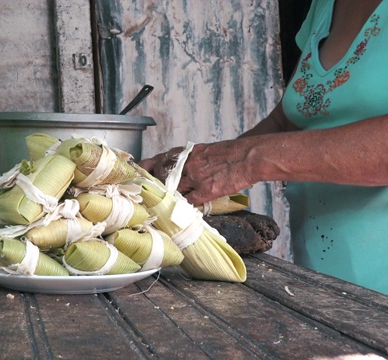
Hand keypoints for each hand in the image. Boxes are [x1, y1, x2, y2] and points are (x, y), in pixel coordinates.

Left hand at [140, 140, 255, 205]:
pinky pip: (188, 202)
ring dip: (164, 198)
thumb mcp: (206, 150)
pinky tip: (177, 213)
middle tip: (146, 193)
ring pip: (172, 190)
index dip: (148, 167)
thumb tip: (182, 167)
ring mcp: (195, 178)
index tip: (139, 172)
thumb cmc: (231, 153)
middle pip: (162, 177)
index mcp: (187, 153)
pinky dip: (182, 208)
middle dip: (153, 185)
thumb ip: (192, 159)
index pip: (160, 160)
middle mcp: (187, 164)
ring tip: (157, 205)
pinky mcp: (206, 191)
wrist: (248, 156)